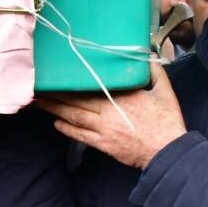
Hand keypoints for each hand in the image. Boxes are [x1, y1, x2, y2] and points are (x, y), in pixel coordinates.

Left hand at [36, 64, 186, 168]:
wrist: (168, 151)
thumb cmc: (167, 120)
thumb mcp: (164, 90)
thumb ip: (153, 72)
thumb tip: (145, 56)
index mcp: (122, 94)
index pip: (92, 84)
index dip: (74, 79)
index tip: (60, 72)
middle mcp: (109, 110)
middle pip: (76, 100)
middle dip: (56, 93)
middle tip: (39, 87)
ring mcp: (104, 129)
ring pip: (74, 116)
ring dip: (55, 109)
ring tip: (40, 103)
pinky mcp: (104, 144)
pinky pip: (80, 135)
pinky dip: (67, 129)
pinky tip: (56, 123)